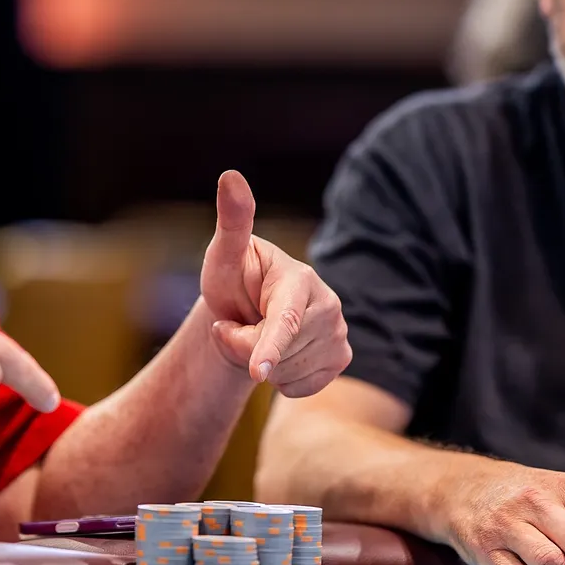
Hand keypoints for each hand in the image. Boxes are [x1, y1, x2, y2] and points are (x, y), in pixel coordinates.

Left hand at [200, 170, 351, 396]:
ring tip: (254, 336)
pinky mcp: (341, 358)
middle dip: (243, 348)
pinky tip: (276, 356)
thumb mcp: (223, 255)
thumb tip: (230, 175)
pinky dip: (279, 381)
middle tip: (235, 323)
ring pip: (287, 375)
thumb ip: (232, 222)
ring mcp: (339, 333)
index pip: (285, 319)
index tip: (256, 371)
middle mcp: (328, 304)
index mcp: (299, 279)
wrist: (247, 310)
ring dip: (259, 365)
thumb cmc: (232, 278)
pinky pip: (300, 389)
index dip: (269, 345)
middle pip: (279, 353)